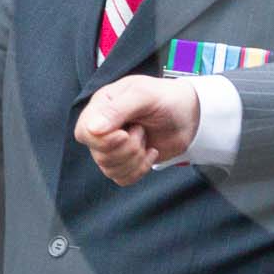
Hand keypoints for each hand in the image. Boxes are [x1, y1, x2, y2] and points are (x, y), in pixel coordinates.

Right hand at [74, 75, 199, 184]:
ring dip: (135, 158)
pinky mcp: (125, 161)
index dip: (103, 140)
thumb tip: (92, 129)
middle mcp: (103, 127)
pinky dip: (140, 169)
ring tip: (146, 138)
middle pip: (98, 154)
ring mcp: (113, 146)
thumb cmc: (166, 99)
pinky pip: (122, 178)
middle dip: (127, 147)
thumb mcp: (143, 95)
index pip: (83, 132)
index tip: (124, 134)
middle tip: (141, 131)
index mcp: (101, 106)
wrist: (190, 116)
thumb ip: (117, 110)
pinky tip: (150, 152)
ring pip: (110, 169)